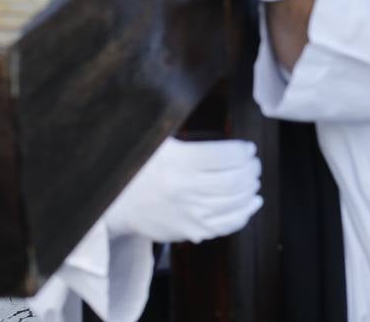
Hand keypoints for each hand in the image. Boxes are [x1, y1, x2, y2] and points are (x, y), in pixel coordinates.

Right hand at [103, 137, 261, 243]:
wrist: (116, 205)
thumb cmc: (140, 169)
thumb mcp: (159, 144)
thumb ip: (190, 140)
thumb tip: (226, 140)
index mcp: (179, 161)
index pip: (226, 155)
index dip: (243, 151)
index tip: (248, 149)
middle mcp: (186, 188)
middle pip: (235, 179)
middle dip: (251, 169)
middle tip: (253, 164)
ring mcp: (190, 213)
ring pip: (235, 201)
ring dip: (250, 188)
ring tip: (253, 179)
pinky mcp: (191, 231)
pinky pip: (227, 225)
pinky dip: (245, 213)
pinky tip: (253, 202)